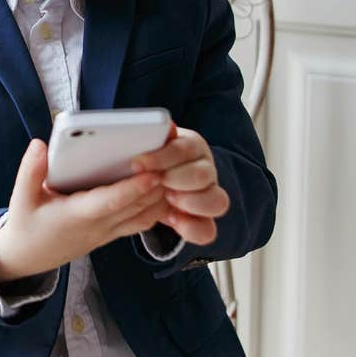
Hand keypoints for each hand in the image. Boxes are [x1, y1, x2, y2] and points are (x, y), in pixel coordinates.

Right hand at [0, 138, 168, 281]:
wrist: (27, 259)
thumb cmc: (26, 225)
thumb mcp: (20, 198)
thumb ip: (30, 171)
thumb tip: (40, 145)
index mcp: (77, 216)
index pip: (112, 202)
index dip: (134, 188)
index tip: (152, 171)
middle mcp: (97, 227)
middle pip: (136, 208)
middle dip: (157, 187)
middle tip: (174, 162)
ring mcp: (107, 233)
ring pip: (143, 218)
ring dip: (160, 198)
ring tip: (173, 172)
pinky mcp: (110, 235)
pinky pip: (139, 223)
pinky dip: (154, 208)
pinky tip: (162, 190)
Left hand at [131, 123, 229, 244]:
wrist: (145, 180)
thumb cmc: (144, 158)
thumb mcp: (145, 145)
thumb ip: (153, 137)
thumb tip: (167, 126)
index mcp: (192, 146)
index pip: (185, 148)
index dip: (162, 157)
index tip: (138, 164)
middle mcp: (205, 169)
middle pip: (203, 174)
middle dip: (176, 179)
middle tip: (156, 182)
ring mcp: (208, 196)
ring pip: (217, 201)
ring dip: (190, 202)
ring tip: (167, 200)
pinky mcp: (204, 220)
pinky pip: (208, 230)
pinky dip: (192, 228)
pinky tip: (173, 221)